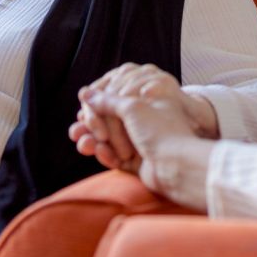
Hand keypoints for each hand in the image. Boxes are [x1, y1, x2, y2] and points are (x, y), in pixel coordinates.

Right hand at [75, 88, 214, 210]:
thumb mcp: (132, 107)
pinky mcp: (137, 161)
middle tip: (77, 132)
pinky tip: (99, 152)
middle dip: (91, 125)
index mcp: (146, 98)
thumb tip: (85, 93)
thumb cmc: (160, 130)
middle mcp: (143, 118)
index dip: (97, 103)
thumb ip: (107, 100)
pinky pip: (115, 156)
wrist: (178, 164)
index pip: (114, 96)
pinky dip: (105, 154)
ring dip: (93, 141)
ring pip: (109, 139)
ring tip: (83, 145)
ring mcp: (140, 139)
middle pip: (108, 119)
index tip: (83, 109)